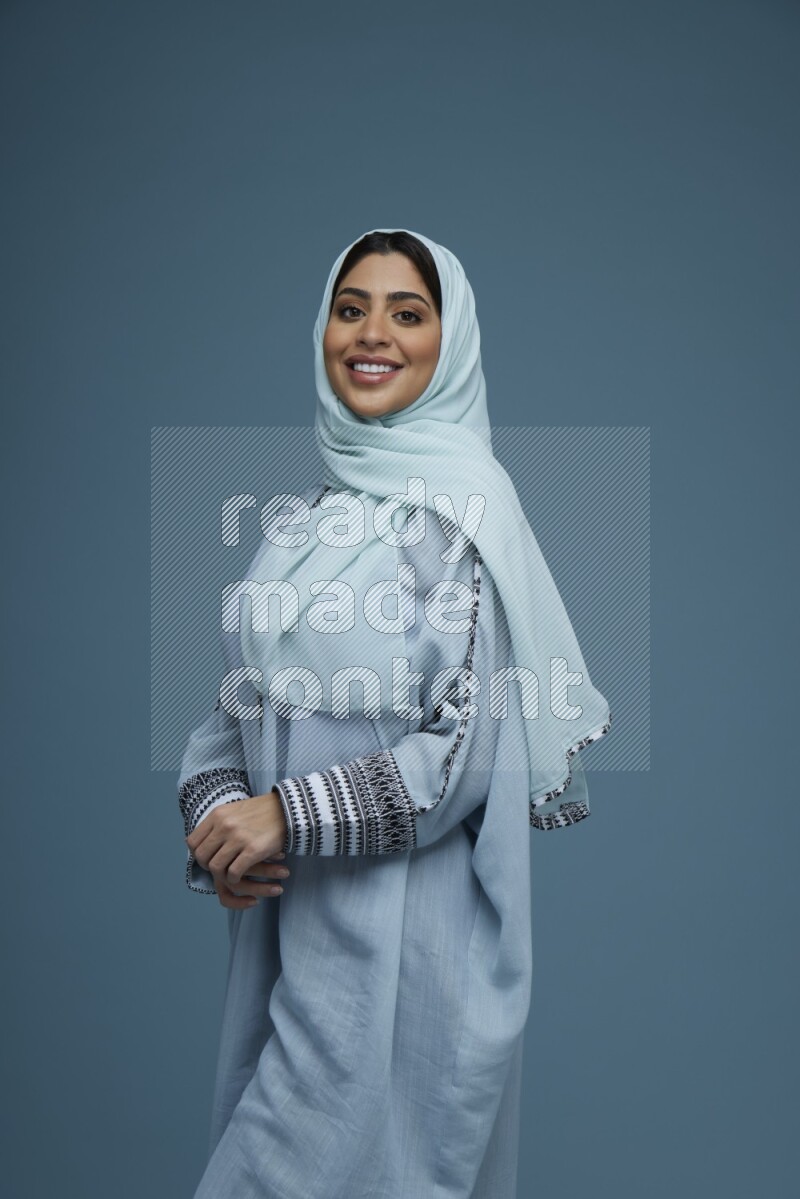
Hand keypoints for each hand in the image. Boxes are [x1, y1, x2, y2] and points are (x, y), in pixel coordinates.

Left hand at [186, 790, 289, 909]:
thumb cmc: (260, 812)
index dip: (197, 854)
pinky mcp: (253, 850)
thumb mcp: (233, 811)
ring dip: (221, 875)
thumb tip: (196, 841)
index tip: (208, 857)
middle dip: (208, 866)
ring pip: (216, 867)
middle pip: (202, 857)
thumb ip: (216, 824)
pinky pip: (233, 873)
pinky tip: (239, 876)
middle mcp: (224, 826)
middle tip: (219, 868)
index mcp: (217, 815)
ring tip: (229, 873)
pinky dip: (234, 879)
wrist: (287, 810)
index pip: (192, 842)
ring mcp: (238, 838)